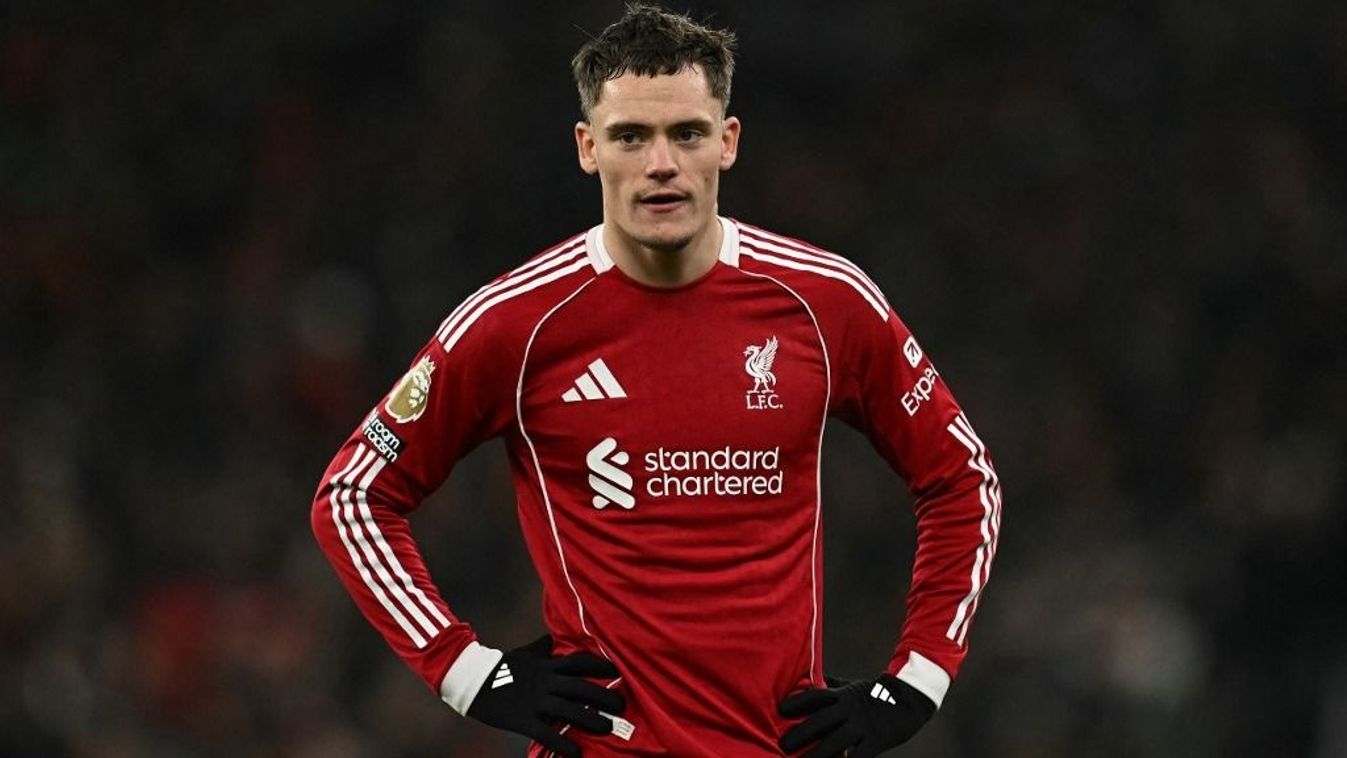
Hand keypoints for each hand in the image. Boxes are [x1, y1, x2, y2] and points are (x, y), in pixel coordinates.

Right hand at [467, 635, 624, 757]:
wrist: (473, 681)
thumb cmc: (503, 666)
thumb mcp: (526, 654)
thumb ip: (543, 647)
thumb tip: (553, 639)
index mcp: (547, 665)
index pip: (579, 661)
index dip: (599, 666)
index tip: (616, 672)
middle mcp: (546, 682)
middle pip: (580, 687)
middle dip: (603, 696)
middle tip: (621, 705)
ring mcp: (535, 701)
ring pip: (569, 710)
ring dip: (591, 719)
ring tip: (608, 727)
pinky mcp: (524, 720)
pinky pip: (547, 733)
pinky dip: (563, 744)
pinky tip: (577, 753)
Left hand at [779, 674, 934, 756]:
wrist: (911, 699)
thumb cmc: (878, 693)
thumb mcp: (854, 686)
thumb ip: (834, 687)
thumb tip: (813, 683)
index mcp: (843, 695)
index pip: (815, 697)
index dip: (797, 702)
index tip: (781, 709)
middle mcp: (850, 710)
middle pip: (820, 721)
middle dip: (800, 734)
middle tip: (783, 745)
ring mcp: (862, 726)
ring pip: (834, 742)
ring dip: (816, 754)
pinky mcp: (876, 741)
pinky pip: (858, 756)